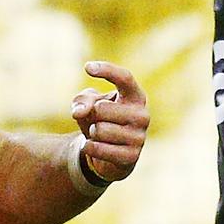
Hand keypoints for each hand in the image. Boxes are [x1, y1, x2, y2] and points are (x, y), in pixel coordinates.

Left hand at [70, 61, 148, 182]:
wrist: (108, 154)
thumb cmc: (100, 121)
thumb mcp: (87, 105)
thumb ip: (81, 101)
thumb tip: (80, 112)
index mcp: (135, 97)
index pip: (124, 78)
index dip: (107, 71)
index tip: (87, 67)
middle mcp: (142, 115)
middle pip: (101, 108)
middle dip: (91, 116)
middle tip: (98, 122)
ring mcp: (139, 137)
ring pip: (98, 129)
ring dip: (91, 133)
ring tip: (100, 136)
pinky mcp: (131, 156)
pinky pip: (97, 148)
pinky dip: (89, 147)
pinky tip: (97, 147)